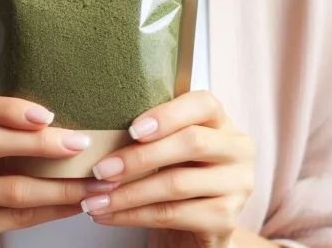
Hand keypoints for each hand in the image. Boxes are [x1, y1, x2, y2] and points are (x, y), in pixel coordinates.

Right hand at [0, 93, 115, 247]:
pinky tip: (75, 204)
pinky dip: (52, 209)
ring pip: (11, 186)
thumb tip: (62, 122)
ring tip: (93, 182)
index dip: (11, 108)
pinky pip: (17, 216)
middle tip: (81, 145)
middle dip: (42, 143)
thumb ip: (0, 129)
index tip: (50, 115)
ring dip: (60, 184)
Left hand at [80, 91, 255, 247]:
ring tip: (94, 199)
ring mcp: (237, 186)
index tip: (131, 129)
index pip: (203, 104)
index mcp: (222, 123)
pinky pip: (173, 215)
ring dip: (128, 193)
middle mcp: (238, 151)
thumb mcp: (169, 149)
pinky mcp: (226, 220)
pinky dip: (134, 216)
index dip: (168, 114)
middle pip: (191, 143)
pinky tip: (108, 215)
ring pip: (177, 184)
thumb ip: (149, 135)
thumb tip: (97, 136)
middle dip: (139, 157)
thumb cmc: (178, 176)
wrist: (198, 227)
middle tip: (100, 170)